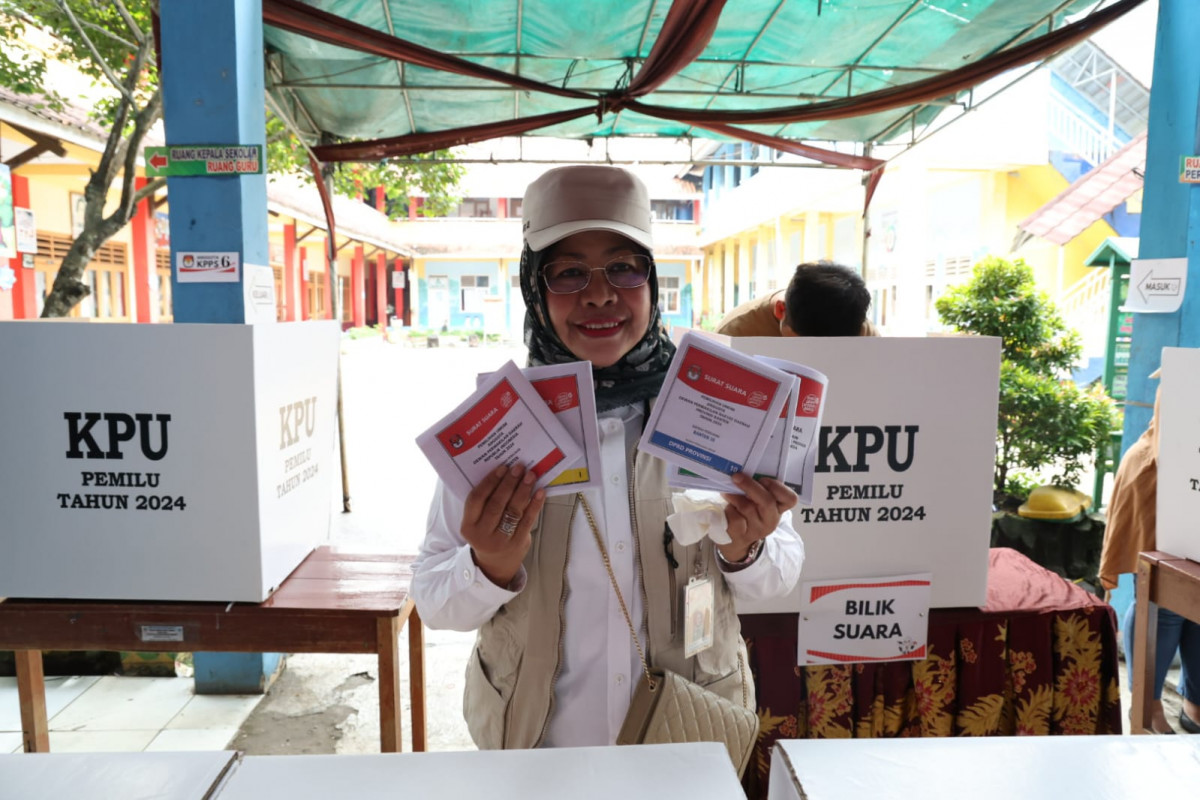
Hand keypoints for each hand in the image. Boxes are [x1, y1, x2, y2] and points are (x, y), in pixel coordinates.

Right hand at [461, 463, 545, 587]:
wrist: (495, 564)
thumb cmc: (487, 533)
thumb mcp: (478, 521)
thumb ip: (486, 502)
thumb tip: (506, 473)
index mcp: (468, 526)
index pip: (476, 499)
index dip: (490, 482)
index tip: (502, 467)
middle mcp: (482, 534)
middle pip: (496, 504)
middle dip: (509, 483)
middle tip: (519, 467)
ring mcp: (500, 541)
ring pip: (513, 511)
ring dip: (523, 490)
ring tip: (530, 476)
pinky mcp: (517, 544)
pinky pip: (527, 520)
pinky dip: (535, 505)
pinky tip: (540, 492)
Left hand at [717, 474, 796, 562]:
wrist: (736, 538)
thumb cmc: (747, 511)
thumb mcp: (757, 501)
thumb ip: (758, 488)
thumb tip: (745, 470)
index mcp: (779, 508)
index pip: (790, 499)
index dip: (777, 486)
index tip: (763, 479)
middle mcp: (771, 520)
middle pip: (767, 501)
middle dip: (750, 486)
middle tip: (737, 476)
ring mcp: (757, 530)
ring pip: (747, 508)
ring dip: (734, 496)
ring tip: (727, 491)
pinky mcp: (741, 535)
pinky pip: (735, 518)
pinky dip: (728, 509)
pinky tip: (726, 507)